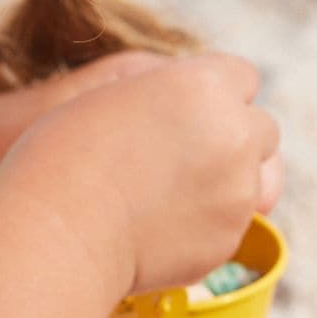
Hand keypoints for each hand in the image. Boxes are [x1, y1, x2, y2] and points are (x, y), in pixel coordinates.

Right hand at [0, 51, 283, 227]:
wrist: (55, 232)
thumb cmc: (62, 154)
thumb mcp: (114, 94)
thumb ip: (169, 96)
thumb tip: (202, 115)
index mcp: (203, 86)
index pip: (242, 77)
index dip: (215, 94)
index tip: (191, 111)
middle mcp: (233, 135)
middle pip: (261, 129)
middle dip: (232, 139)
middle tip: (185, 156)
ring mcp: (237, 192)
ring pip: (258, 180)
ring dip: (228, 181)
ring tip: (174, 193)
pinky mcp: (228, 240)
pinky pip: (232, 223)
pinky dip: (208, 223)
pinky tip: (162, 226)